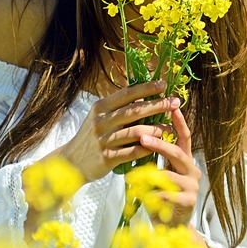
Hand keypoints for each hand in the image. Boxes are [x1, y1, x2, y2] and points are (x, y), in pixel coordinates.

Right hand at [57, 80, 178, 183]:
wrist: (71, 162)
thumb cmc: (91, 137)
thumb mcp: (99, 118)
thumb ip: (118, 107)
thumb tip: (144, 94)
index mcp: (100, 108)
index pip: (127, 94)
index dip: (147, 88)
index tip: (164, 84)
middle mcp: (101, 122)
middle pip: (135, 111)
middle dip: (158, 105)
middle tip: (174, 103)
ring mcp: (103, 141)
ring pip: (137, 132)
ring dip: (157, 129)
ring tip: (170, 128)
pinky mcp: (107, 158)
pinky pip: (133, 152)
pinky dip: (147, 148)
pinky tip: (158, 146)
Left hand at [138, 106, 201, 226]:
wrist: (169, 226)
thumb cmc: (160, 196)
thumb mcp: (156, 173)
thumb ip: (153, 158)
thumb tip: (138, 134)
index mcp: (185, 161)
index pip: (184, 137)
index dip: (179, 122)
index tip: (173, 105)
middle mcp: (192, 171)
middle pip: (179, 152)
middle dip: (160, 144)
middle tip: (142, 136)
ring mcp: (192, 187)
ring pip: (171, 175)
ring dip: (150, 175)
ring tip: (132, 176)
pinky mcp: (189, 202)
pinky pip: (169, 196)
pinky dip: (154, 195)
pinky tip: (143, 195)